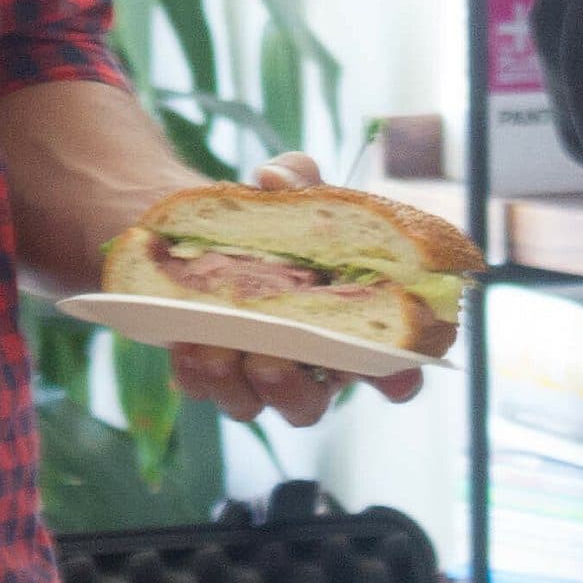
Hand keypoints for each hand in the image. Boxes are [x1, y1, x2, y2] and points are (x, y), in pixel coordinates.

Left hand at [161, 156, 427, 427]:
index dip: (396, 378)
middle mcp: (305, 363)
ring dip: (232, 383)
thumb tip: (273, 178)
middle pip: (309, 405)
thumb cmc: (277, 217)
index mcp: (348, 327)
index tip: (392, 377)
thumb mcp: (296, 191)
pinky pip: (202, 388)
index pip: (390, 369)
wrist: (209, 225)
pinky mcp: (208, 371)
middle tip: (270, 358)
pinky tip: (185, 344)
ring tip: (215, 348)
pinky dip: (194, 371)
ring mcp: (253, 373)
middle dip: (289, 389)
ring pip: (250, 403)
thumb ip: (298, 180)